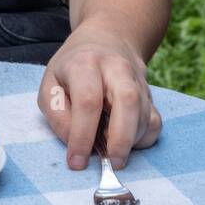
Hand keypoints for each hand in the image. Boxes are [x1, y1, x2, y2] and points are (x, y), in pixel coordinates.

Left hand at [37, 17, 161, 170]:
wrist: (106, 40)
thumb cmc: (72, 68)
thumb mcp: (50, 85)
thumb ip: (57, 115)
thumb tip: (75, 143)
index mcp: (85, 63)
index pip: (88, 101)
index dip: (82, 135)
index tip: (77, 162)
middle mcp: (116, 68)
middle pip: (128, 101)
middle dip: (120, 139)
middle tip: (110, 163)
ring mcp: (138, 81)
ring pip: (144, 115)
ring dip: (129, 142)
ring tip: (110, 150)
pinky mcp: (151, 95)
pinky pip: (154, 122)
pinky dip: (142, 139)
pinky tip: (125, 140)